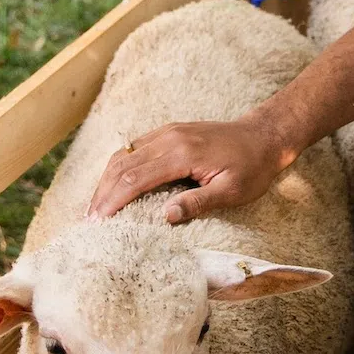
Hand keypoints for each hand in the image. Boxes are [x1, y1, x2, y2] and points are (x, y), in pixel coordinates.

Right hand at [88, 116, 297, 221]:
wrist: (264, 136)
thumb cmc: (252, 167)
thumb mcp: (232, 191)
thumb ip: (198, 202)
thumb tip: (165, 217)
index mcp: (182, 153)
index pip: (135, 177)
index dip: (113, 200)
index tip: (98, 222)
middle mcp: (169, 138)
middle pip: (122, 165)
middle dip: (102, 193)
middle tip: (88, 221)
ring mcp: (167, 132)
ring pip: (124, 154)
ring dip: (106, 180)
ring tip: (95, 207)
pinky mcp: (169, 132)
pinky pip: (134, 148)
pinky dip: (118, 168)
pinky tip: (113, 186)